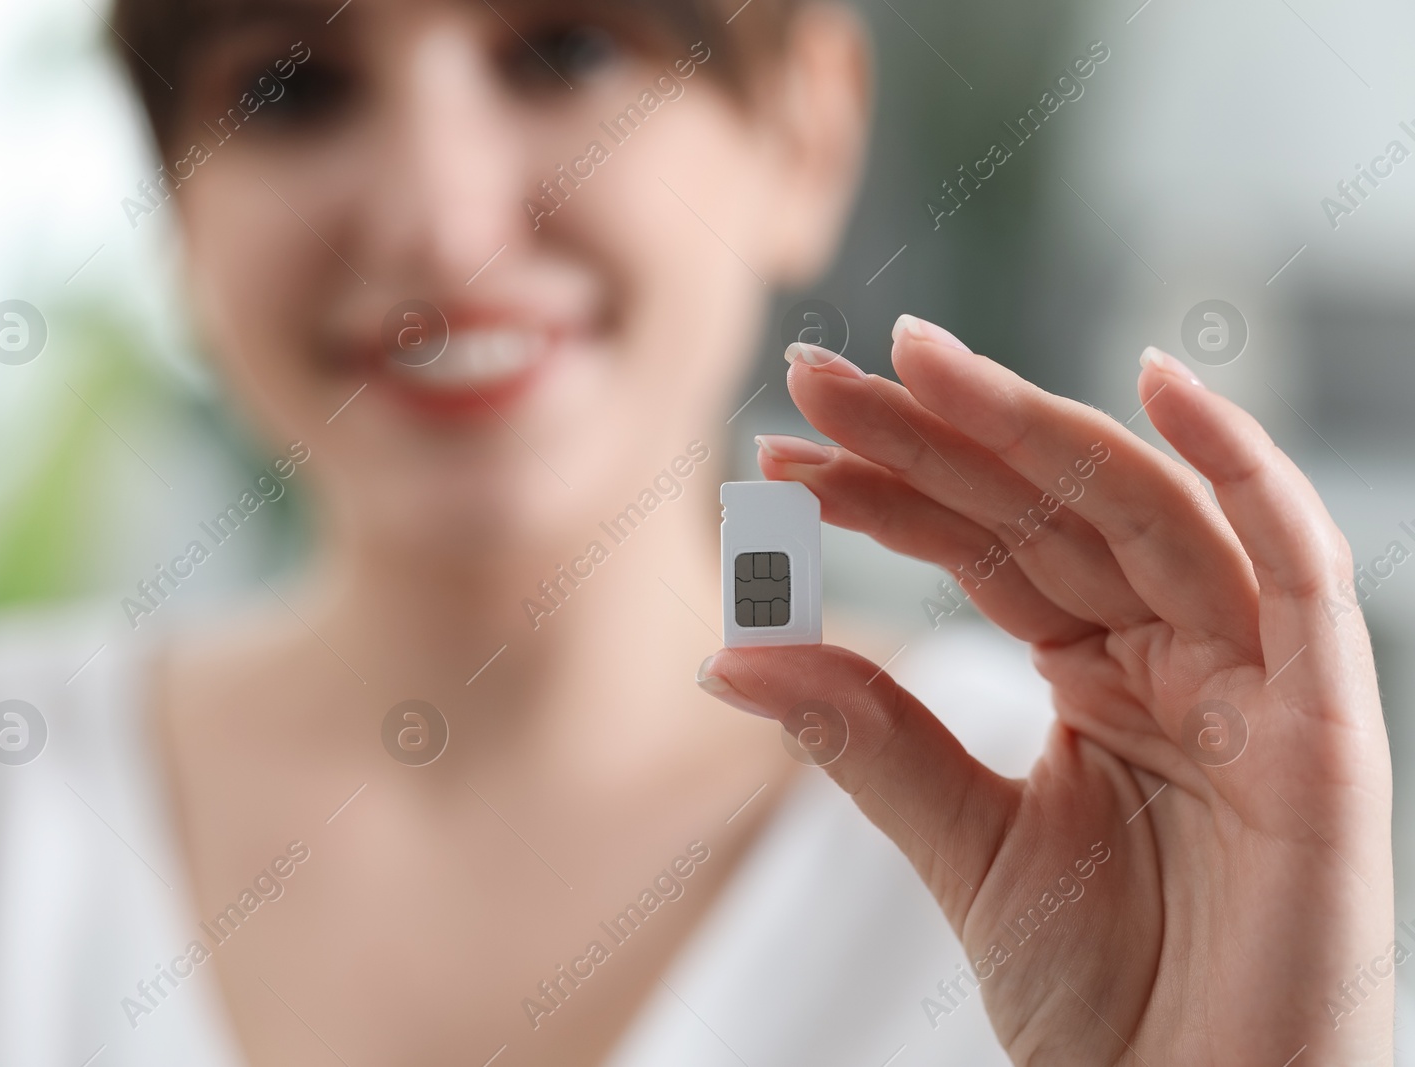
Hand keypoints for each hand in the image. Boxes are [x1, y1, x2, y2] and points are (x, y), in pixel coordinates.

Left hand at [697, 315, 1393, 1063]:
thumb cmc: (1105, 994)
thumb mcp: (963, 842)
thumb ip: (865, 736)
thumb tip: (729, 652)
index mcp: (1099, 673)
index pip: (985, 545)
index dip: (886, 491)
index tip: (780, 453)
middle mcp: (1174, 652)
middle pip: (1047, 506)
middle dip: (933, 434)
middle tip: (818, 375)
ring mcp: (1252, 676)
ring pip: (1138, 511)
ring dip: (1031, 427)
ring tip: (914, 362)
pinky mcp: (1325, 719)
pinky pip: (1296, 567)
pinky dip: (1244, 469)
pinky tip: (1156, 384)